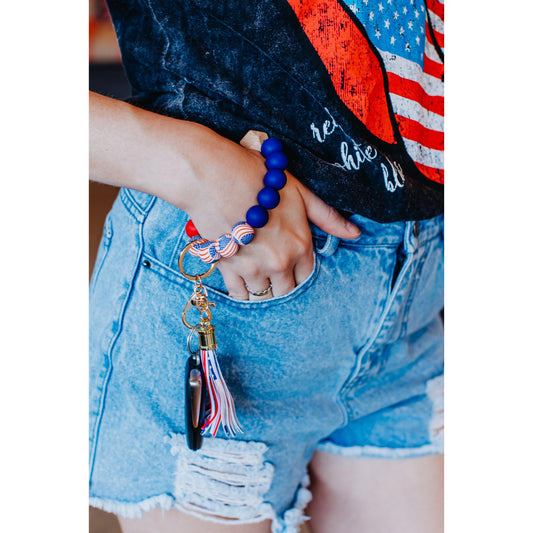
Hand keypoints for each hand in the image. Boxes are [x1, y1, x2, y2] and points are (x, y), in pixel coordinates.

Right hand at [88, 93, 359, 299]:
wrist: (213, 174)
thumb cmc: (258, 177)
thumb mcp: (300, 193)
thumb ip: (327, 217)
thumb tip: (355, 233)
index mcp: (300, 245)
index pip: (307, 276)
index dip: (299, 271)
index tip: (291, 264)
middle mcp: (279, 262)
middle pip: (285, 290)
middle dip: (280, 282)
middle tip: (270, 267)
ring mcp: (252, 268)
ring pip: (261, 294)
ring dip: (260, 286)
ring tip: (253, 268)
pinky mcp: (226, 268)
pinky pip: (237, 294)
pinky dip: (240, 290)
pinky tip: (239, 277)